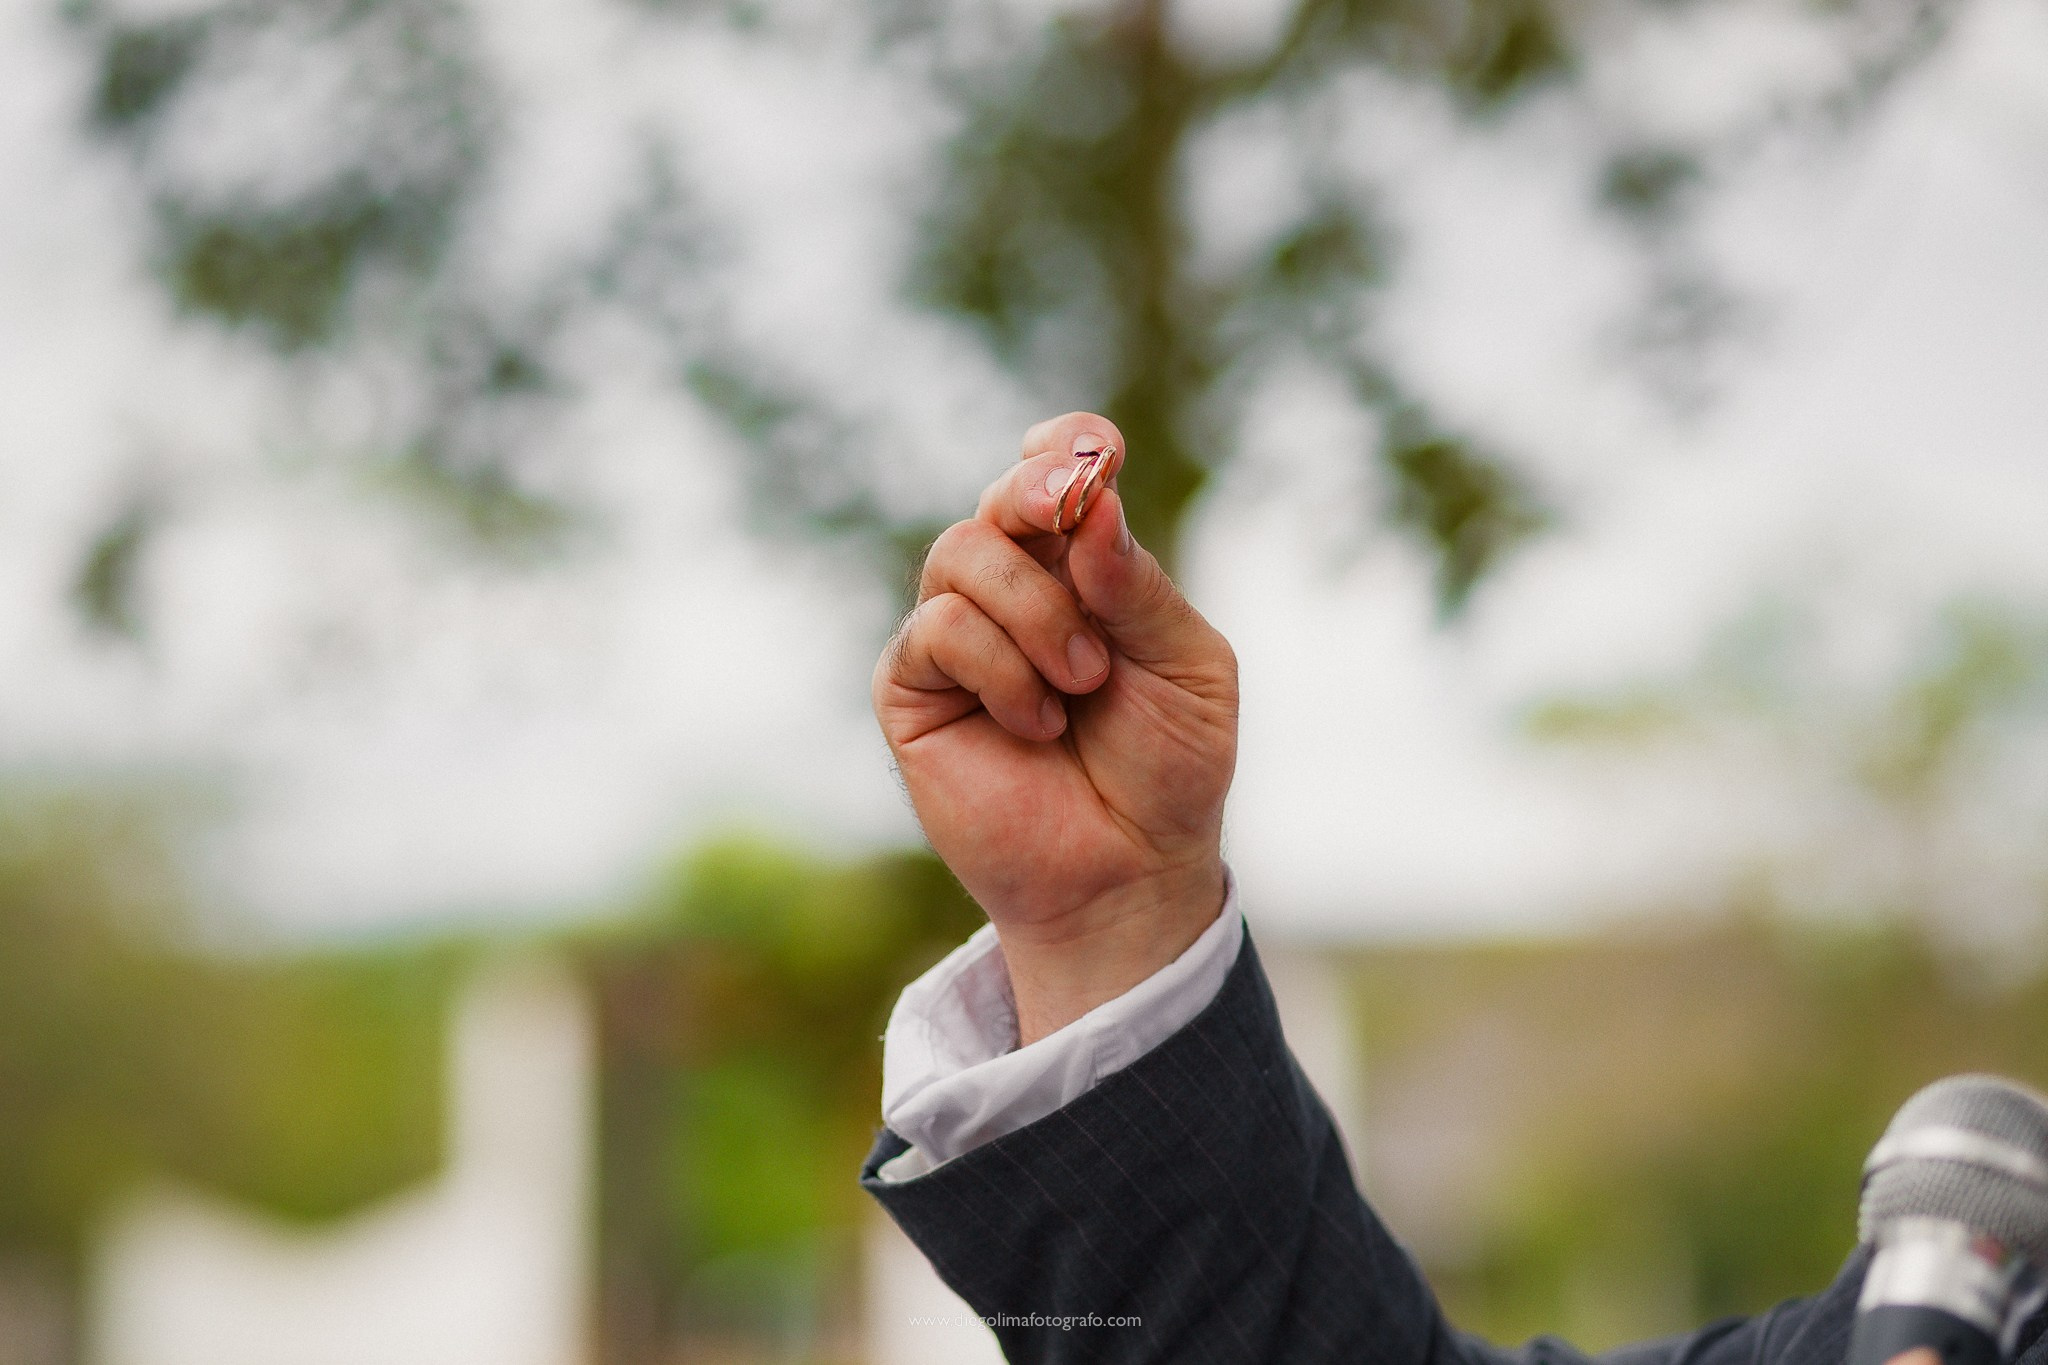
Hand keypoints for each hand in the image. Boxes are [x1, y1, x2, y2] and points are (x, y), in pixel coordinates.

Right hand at [873, 413, 1238, 1042]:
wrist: (1129, 873)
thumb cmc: (1167, 770)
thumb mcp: (1188, 669)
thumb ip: (1138, 587)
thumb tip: (1092, 508)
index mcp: (1087, 568)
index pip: (1060, 473)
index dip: (1070, 447)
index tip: (1097, 453)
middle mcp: (1017, 588)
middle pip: (1004, 495)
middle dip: (1043, 499)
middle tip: (1082, 531)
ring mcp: (959, 634)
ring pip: (962, 551)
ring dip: (1035, 612)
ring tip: (1081, 685)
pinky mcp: (914, 688)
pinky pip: (938, 628)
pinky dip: (999, 666)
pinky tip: (1037, 722)